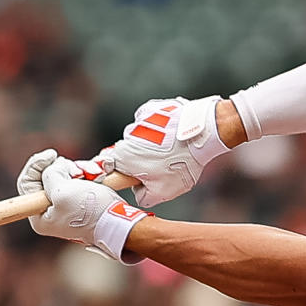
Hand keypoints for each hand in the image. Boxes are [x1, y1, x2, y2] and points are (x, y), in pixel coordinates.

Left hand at [18, 149, 144, 260]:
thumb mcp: (61, 191)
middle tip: (76, 171)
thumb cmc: (91, 211)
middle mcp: (51, 211)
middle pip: (47, 176)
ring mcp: (67, 204)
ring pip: (65, 174)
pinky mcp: (82, 198)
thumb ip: (49, 174)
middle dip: (63, 168)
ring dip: (79, 169)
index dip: (36, 164)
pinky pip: (79, 178)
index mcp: (40, 216)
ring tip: (93, 173)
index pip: (26, 183)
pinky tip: (98, 173)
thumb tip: (53, 167)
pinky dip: (88, 172)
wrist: (120, 221)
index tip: (51, 155)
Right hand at [94, 96, 226, 206]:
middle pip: (126, 153)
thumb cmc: (180, 164)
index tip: (123, 177)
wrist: (201, 133)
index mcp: (123, 157)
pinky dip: (158, 128)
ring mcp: (139, 120)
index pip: (105, 167)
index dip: (112, 175)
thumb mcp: (162, 192)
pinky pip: (150, 121)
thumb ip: (142, 196)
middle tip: (159, 167)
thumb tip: (139, 191)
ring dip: (151, 144)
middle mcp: (127, 136)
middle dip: (139, 161)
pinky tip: (173, 135)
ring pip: (140, 137)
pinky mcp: (152, 109)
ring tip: (172, 151)